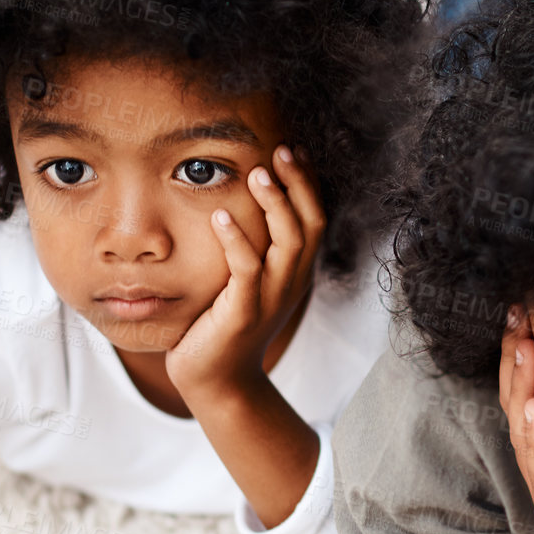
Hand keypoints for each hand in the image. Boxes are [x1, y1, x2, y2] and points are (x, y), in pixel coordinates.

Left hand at [166, 145, 323, 406]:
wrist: (217, 382)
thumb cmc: (224, 326)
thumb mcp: (247, 283)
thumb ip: (254, 249)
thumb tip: (238, 203)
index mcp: (295, 273)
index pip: (315, 219)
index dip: (308, 184)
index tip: (294, 151)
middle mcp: (290, 283)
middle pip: (310, 225)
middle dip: (298, 185)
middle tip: (281, 151)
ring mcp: (270, 299)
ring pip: (287, 243)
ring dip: (274, 206)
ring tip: (258, 174)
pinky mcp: (242, 314)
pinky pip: (247, 270)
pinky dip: (236, 240)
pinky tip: (220, 218)